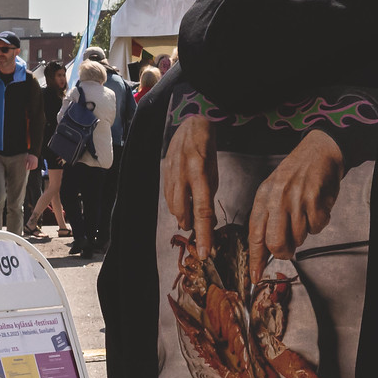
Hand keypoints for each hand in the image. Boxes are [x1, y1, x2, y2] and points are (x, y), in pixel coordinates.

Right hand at [162, 116, 216, 258]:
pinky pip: (167, 196)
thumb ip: (209, 195)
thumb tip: (208, 219)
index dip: (204, 234)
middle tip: (197, 232)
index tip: (205, 252)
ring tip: (189, 218)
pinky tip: (181, 205)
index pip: (203, 211)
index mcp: (200, 175)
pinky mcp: (163, 173)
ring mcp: (170, 174)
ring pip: (173, 206)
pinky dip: (175, 205)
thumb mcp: (215, 172)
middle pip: (183, 212)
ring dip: (182, 215)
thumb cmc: (208, 151)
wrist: (192, 125)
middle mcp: (183, 176)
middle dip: (190, 225)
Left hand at [249, 129, 344, 280]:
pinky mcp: (316, 202)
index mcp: (263, 198)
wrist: (319, 153)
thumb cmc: (295, 174)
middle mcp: (277, 200)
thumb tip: (264, 249)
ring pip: (299, 238)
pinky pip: (316, 228)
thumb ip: (266, 218)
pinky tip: (315, 209)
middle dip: (283, 253)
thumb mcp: (272, 191)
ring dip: (303, 234)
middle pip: (276, 243)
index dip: (255, 260)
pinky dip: (318, 223)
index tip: (255, 277)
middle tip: (288, 250)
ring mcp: (297, 201)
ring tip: (304, 216)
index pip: (254, 236)